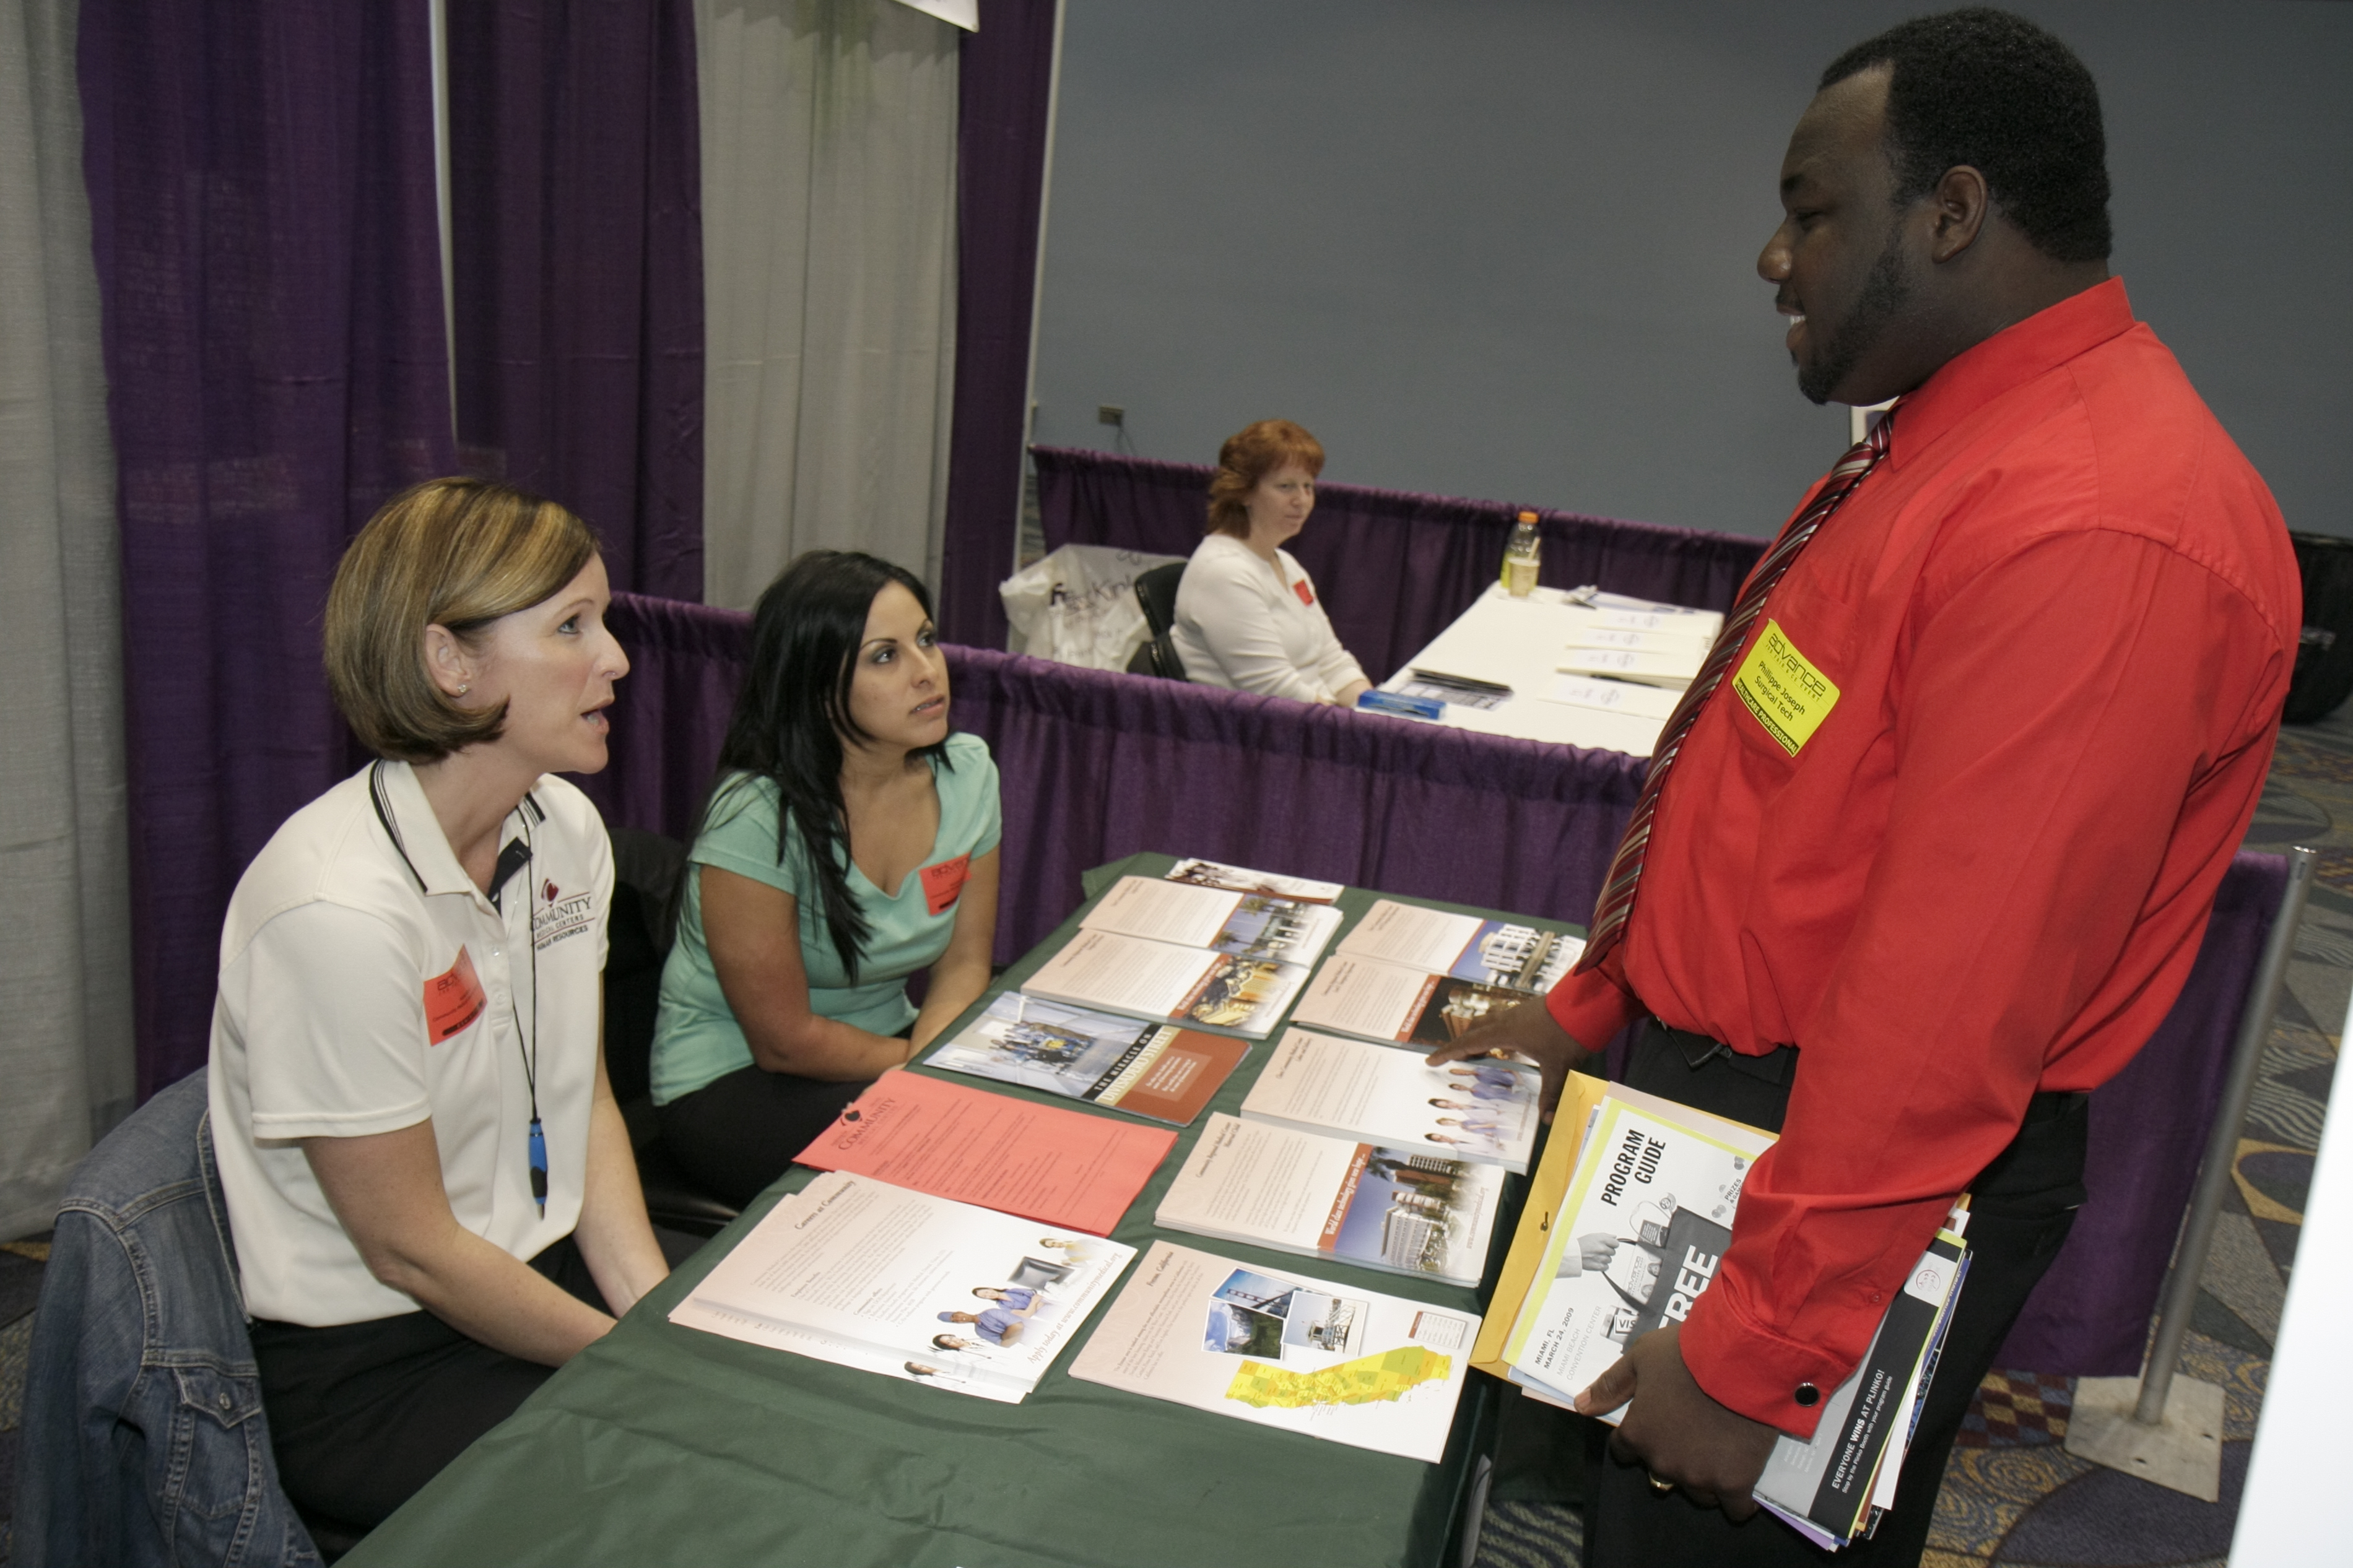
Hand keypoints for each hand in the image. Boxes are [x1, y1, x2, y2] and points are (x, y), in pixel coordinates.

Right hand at [1423, 998, 1587, 1121]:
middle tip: (1455, 1058)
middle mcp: (1506, 1020)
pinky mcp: (1529, 1010)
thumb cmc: (1567, 1035)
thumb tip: (1546, 1120)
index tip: (1430, 1059)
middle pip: (1475, 1029)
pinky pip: (1503, 1020)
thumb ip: (1551, 1093)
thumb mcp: (1558, 1068)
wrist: (1586, 1006)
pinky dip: (1496, 1032)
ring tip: (1479, 1052)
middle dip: (1462, 1044)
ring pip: (1489, 1022)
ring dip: (1479, 1035)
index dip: (1448, 1052)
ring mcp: (1518, 1013)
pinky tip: (1508, 1044)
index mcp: (1505, 1033)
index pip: (1468, 1043)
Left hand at [1575, 1323, 1778, 1518]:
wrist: (1738, 1361)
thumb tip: (1582, 1406)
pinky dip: (1739, 1501)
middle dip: (1672, 1457)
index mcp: (1638, 1434)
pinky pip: (1736, 1508)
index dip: (1638, 1439)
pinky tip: (1742, 1484)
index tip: (1655, 1427)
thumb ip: (1611, 1385)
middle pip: (1662, 1474)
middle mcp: (1663, 1462)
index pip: (1625, 1451)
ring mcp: (1699, 1476)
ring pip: (1697, 1492)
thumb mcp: (1640, 1359)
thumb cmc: (1685, 1355)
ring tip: (1720, 1453)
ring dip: (1704, 1478)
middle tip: (1693, 1434)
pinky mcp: (1735, 1483)